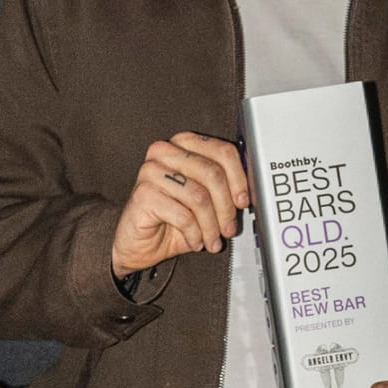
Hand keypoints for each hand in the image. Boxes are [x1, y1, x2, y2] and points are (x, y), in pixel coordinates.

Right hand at [110, 131, 249, 277]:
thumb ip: (224, 188)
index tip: (243, 201)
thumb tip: (248, 194)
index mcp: (184, 145)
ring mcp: (151, 171)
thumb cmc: (171, 219)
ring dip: (211, 226)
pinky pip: (183, 215)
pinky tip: (195, 241)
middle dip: (226, 208)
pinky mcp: (143, 194)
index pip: (222, 151)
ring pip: (199, 196)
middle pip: (213, 173)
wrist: (139, 243)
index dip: (239, 179)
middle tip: (228, 228)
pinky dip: (194, 233)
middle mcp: (165, 152)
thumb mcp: (205, 201)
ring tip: (211, 239)